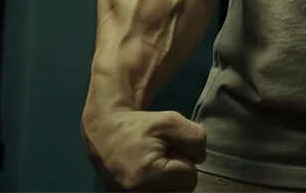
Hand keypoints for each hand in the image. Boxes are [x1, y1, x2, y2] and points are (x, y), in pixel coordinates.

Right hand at [84, 109, 206, 191]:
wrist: (105, 131)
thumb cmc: (140, 125)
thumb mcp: (171, 120)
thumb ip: (195, 138)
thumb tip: (200, 159)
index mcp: (149, 175)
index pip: (190, 177)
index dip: (183, 158)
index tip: (167, 147)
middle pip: (182, 189)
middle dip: (177, 172)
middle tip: (160, 155)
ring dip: (168, 180)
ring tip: (153, 165)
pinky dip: (157, 185)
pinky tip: (147, 173)